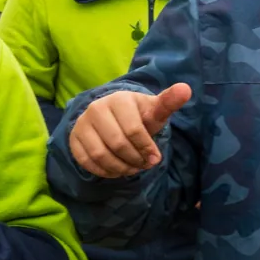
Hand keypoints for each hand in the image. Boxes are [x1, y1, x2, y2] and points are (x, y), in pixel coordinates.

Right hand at [68, 84, 192, 176]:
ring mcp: (82, 124)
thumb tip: (186, 89)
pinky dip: (105, 171)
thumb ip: (169, 102)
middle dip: (135, 159)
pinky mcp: (74, 139)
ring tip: (132, 168)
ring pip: (101, 155)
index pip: (134, 130)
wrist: (111, 116)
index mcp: (119, 99)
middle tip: (144, 165)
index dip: (146, 148)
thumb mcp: (154, 109)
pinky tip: (117, 169)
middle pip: (117, 144)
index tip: (156, 159)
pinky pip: (88, 162)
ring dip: (120, 168)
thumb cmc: (137, 115)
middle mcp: (97, 108)